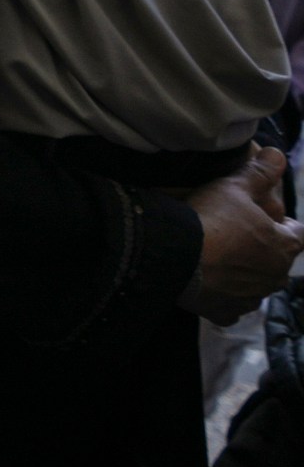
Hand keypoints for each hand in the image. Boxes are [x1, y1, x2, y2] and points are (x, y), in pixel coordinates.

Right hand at [181, 146, 303, 324]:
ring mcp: (252, 297)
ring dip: (244, 274)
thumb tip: (279, 154)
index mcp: (286, 246)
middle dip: (262, 251)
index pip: (297, 232)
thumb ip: (260, 172)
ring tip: (218, 260)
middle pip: (277, 261)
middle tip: (234, 236)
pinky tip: (208, 284)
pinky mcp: (226, 313)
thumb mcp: (234, 187)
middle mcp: (276, 276)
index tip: (260, 216)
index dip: (281, 223)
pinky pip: (231, 306)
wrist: (174, 257)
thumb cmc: (211, 219)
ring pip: (256, 285)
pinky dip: (223, 296)